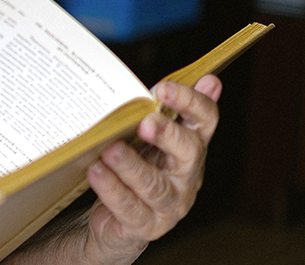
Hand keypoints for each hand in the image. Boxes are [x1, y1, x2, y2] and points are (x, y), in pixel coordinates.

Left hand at [81, 74, 222, 263]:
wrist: (118, 219)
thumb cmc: (137, 166)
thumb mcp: (150, 137)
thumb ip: (168, 109)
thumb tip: (208, 79)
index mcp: (192, 146)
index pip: (205, 120)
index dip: (190, 102)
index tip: (164, 88)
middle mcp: (187, 176)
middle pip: (188, 152)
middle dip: (167, 134)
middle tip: (145, 121)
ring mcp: (169, 204)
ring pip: (154, 184)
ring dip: (132, 165)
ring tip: (110, 150)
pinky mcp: (145, 226)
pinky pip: (129, 207)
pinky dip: (111, 189)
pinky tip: (96, 172)